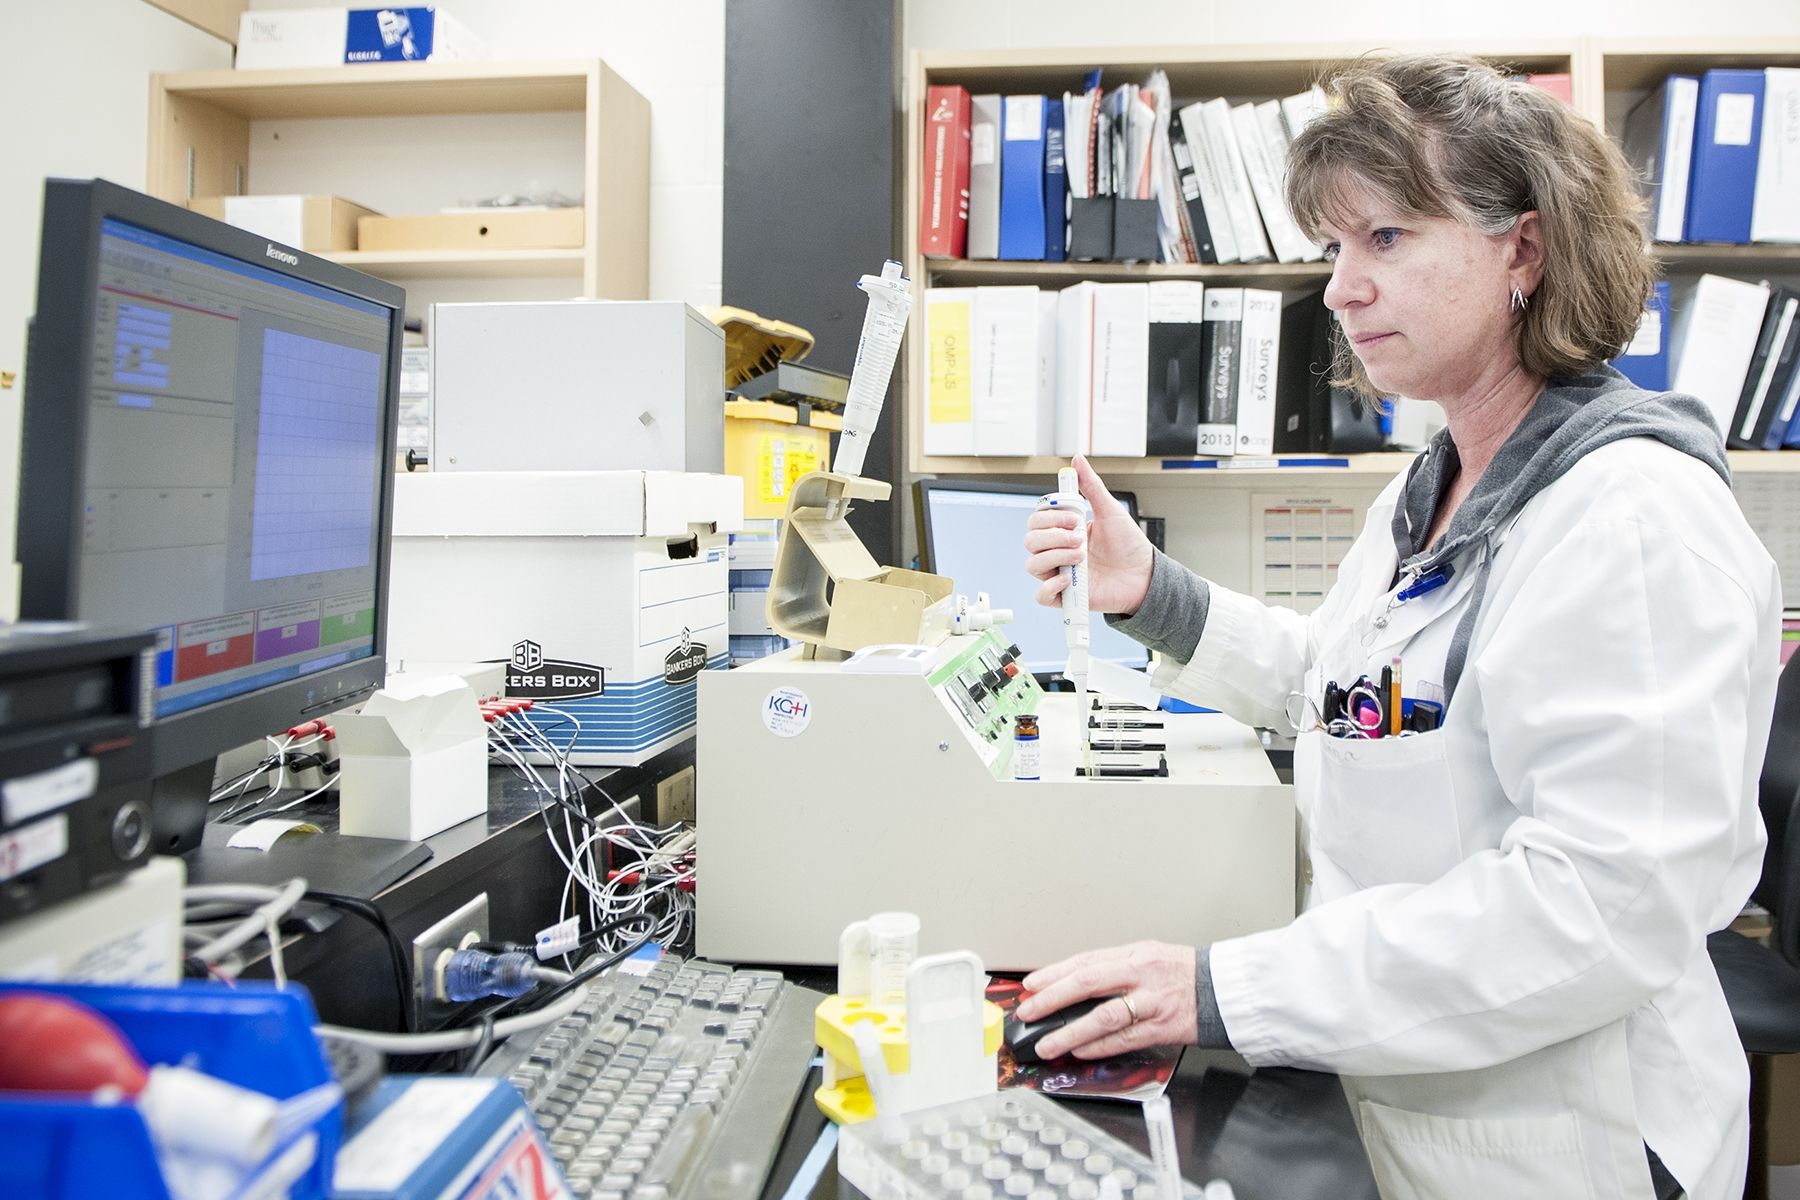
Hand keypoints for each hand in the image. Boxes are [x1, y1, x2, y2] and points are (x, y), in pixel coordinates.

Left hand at [1016, 941, 1196, 1059]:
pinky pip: (1124, 1039)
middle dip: (1052, 998)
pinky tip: (1080, 1050)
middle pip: (1088, 983)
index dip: (1054, 973)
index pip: (1085, 961)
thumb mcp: (1148, 957)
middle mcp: (1141, 974)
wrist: (1223, 989)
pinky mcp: (1162, 1027)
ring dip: (1070, 1031)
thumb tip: (1073, 984)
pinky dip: (1099, 1046)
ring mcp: (1152, 1002)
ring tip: (1048, 1043)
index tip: (1031, 985)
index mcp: (1134, 954)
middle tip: (1029, 1011)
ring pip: (1104, 1016)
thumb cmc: (1183, 974)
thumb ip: (1115, 969)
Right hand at [1022, 455, 1154, 614]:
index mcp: (1064, 531)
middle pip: (1030, 541)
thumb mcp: (1110, 511)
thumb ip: (1091, 486)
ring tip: (1081, 557)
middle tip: (1078, 537)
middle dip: (1052, 536)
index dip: (1048, 517)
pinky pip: (1041, 595)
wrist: (1144, 576)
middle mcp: (1058, 552)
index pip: (1037, 521)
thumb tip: (1078, 459)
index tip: (1073, 515)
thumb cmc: (1129, 545)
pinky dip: (1050, 587)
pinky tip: (1069, 580)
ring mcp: (1060, 574)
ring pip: (1033, 564)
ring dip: (1055, 557)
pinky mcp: (1065, 597)